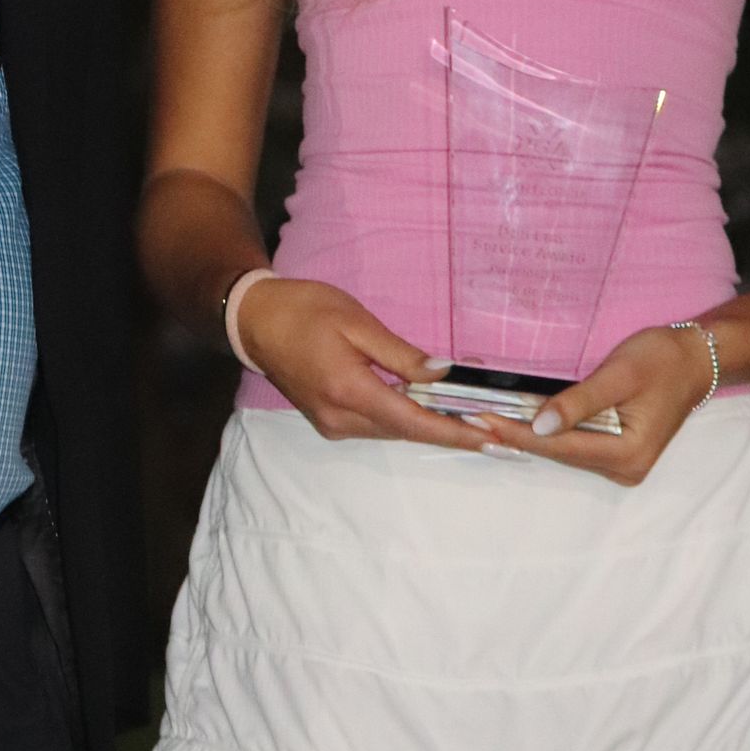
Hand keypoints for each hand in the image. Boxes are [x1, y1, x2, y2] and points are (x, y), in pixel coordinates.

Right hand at [236, 276, 488, 448]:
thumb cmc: (305, 311)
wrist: (254, 321)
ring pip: (393, 430)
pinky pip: (377, 425)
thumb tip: (443, 376)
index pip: (414, 421)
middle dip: (451, 430)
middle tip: (495, 425)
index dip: (455, 433)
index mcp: (349, 392)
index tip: (491, 440)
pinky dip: (406, 419)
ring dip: (430, 425)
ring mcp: (333, 425)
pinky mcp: (330, 421)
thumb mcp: (357, 322)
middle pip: (407, 431)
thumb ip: (401, 355)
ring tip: (471, 418)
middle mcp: (341, 419)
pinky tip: (428, 408)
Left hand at [470, 323, 716, 485]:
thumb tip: (539, 426)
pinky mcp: (617, 455)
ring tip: (486, 418)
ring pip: (563, 452)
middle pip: (559, 454)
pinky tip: (518, 421)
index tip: (481, 418)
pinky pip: (574, 446)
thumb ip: (580, 402)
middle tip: (471, 416)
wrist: (696, 360)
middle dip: (515, 435)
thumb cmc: (661, 360)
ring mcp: (621, 466)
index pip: (561, 447)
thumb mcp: (619, 374)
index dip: (518, 433)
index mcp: (629, 454)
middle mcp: (625, 470)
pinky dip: (547, 434)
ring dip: (527, 435)